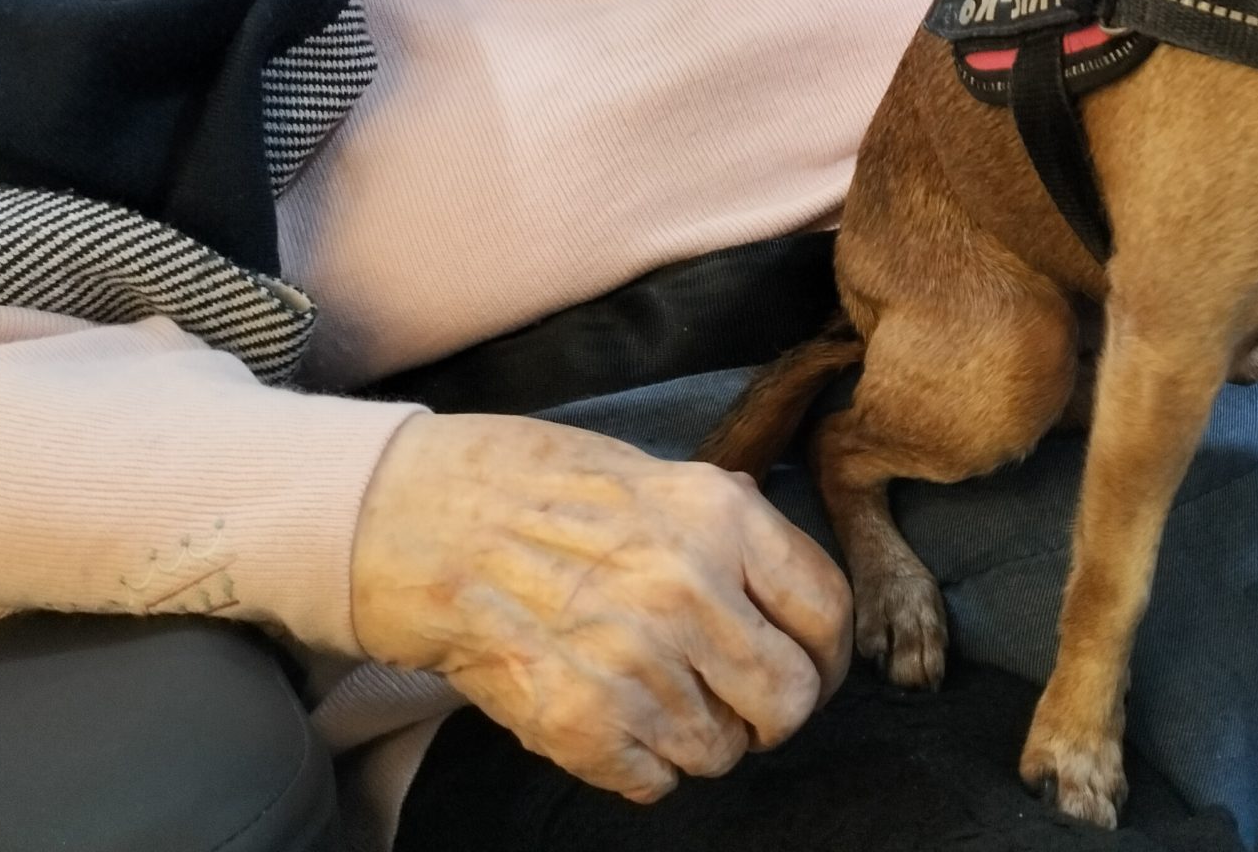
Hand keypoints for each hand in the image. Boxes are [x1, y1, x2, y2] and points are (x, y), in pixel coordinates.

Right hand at [351, 412, 850, 801]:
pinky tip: (611, 709)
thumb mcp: (661, 475)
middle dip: (772, 709)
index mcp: (720, 517)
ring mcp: (638, 666)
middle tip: (740, 696)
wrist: (430, 521)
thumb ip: (733, 531)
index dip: (826, 654)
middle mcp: (690, 592)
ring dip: (701, 735)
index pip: (828, 613)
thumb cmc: (543, 487)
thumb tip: (792, 589)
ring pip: (723, 750)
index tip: (809, 665)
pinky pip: (658, 782)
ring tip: (654, 689)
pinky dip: (644, 761)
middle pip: (791, 701)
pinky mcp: (583, 727)